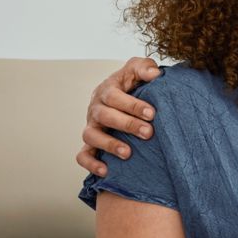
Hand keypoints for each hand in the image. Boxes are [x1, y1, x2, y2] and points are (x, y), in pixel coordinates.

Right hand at [75, 57, 160, 175]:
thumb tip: (155, 74)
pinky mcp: (90, 143)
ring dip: (108, 144)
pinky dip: (91, 163)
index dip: (132, 105)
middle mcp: (96, 108)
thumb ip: (145, 67)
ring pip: (91, 136)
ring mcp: (92, 126)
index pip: (114, 96)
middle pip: (104, 116)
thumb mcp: (138, 68)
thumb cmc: (132, 81)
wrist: (122, 94)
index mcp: (107, 89)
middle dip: (127, 125)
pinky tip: (106, 171)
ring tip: (128, 153)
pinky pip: (83, 155)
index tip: (152, 113)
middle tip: (148, 133)